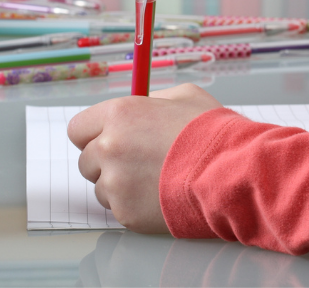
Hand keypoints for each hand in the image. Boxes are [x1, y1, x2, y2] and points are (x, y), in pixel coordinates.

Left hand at [67, 83, 222, 232]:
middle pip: (86, 160)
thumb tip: (141, 106)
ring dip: (120, 185)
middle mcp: (109, 147)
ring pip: (101, 187)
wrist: (231, 173)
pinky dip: (134, 205)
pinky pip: (118, 209)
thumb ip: (153, 101)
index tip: (108, 139)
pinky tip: (159, 195)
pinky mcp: (125, 212)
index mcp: (119, 115)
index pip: (78, 129)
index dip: (94, 134)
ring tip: (154, 180)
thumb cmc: (212, 133)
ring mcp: (115, 183)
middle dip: (106, 162)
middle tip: (137, 162)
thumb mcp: (184, 97)